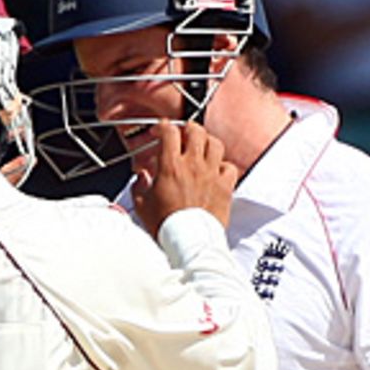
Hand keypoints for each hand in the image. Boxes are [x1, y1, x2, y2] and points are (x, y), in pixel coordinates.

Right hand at [133, 119, 237, 235]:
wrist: (188, 243)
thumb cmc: (166, 227)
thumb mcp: (142, 206)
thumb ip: (139, 186)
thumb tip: (141, 178)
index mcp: (171, 167)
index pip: (169, 132)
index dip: (163, 127)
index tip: (160, 131)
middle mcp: (193, 166)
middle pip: (195, 131)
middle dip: (188, 129)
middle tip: (183, 134)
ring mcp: (211, 175)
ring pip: (215, 143)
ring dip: (207, 142)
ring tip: (202, 148)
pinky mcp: (225, 188)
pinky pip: (229, 167)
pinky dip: (224, 166)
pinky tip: (217, 171)